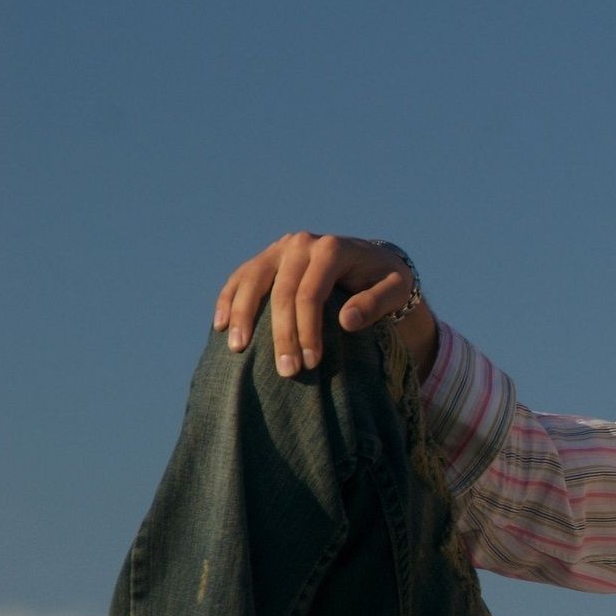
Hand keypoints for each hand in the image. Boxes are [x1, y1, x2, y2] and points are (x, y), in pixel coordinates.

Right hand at [214, 232, 423, 377]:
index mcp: (331, 249)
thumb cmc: (387, 280)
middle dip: (280, 334)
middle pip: (280, 292)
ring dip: (241, 316)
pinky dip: (228, 299)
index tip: (311, 362)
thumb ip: (375, 304)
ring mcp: (280, 249)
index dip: (307, 330)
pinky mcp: (268, 257)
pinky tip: (220, 325)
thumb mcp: (396, 290)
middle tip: (285, 371)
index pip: (310, 293)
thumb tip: (347, 322)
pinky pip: (241, 277)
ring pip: (251, 281)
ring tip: (237, 349)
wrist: (373, 260)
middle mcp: (301, 244)